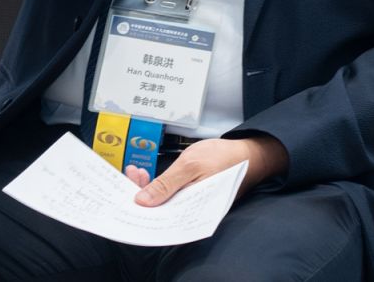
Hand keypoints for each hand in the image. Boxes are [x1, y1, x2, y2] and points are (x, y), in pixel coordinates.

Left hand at [122, 134, 288, 206]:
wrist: (247, 153)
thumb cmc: (224, 158)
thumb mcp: (191, 166)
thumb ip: (166, 184)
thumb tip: (143, 202)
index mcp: (193, 212)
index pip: (160, 219)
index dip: (142, 210)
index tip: (126, 196)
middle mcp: (191, 213)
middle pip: (159, 211)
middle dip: (141, 195)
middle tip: (131, 175)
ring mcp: (190, 205)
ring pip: (163, 203)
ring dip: (147, 189)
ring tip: (136, 172)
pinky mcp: (190, 197)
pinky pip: (169, 197)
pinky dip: (157, 187)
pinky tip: (147, 176)